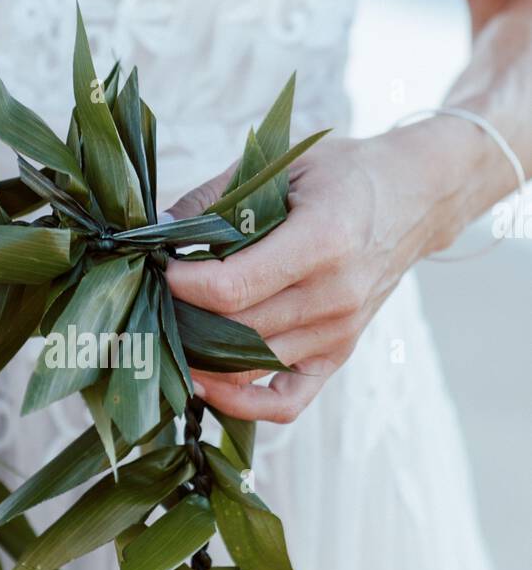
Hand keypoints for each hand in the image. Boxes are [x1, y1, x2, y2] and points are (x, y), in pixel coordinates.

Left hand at [166, 132, 441, 422]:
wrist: (414, 199)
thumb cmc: (343, 175)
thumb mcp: (283, 164)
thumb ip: (216, 196)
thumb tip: (156, 229)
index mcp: (322, 241)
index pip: (232, 286)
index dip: (182, 285)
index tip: (160, 269)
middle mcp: (334, 296)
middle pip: (234, 332)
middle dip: (182, 319)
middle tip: (154, 300)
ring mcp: (337, 332)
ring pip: (248, 368)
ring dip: (201, 357)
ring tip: (170, 332)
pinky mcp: (337, 355)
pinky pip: (286, 403)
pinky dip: (243, 405)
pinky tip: (207, 385)